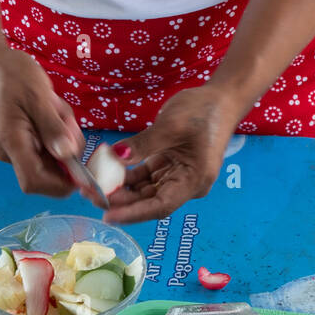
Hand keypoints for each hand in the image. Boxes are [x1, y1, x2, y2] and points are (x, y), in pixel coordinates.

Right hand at [0, 46, 86, 198]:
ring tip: (52, 103)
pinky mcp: (23, 137)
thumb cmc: (9, 74)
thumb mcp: (36, 95)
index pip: (35, 182)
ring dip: (62, 131)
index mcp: (12, 143)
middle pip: (50, 166)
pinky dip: (56, 126)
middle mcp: (13, 152)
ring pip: (52, 152)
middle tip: (62, 113)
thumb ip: (52, 127)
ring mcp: (17, 145)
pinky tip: (49, 104)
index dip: (62, 184)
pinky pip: (47, 141)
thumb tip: (68, 155)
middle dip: (66, 145)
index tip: (85, 166)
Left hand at [104, 84, 238, 224]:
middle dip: (123, 201)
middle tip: (93, 196)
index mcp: (193, 180)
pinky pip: (146, 176)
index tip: (108, 216)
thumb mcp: (171, 125)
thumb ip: (143, 144)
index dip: (133, 213)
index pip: (160, 206)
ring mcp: (178, 175)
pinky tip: (109, 171)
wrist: (221, 98)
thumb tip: (115, 158)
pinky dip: (129, 175)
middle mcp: (186, 184)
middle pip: (151, 200)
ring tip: (97, 185)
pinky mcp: (170, 165)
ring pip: (146, 190)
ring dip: (123, 189)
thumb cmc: (202, 111)